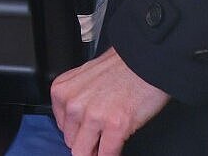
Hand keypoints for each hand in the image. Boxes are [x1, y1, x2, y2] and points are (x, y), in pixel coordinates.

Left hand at [51, 48, 170, 155]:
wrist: (145, 61)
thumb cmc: (120, 68)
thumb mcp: (84, 79)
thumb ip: (76, 101)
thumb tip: (77, 125)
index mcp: (62, 92)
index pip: (62, 127)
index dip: (78, 133)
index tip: (87, 134)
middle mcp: (73, 105)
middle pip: (72, 141)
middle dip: (87, 144)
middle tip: (100, 140)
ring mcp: (93, 116)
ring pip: (83, 151)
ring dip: (97, 152)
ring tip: (108, 144)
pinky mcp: (115, 126)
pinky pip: (107, 153)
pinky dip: (111, 155)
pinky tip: (116, 150)